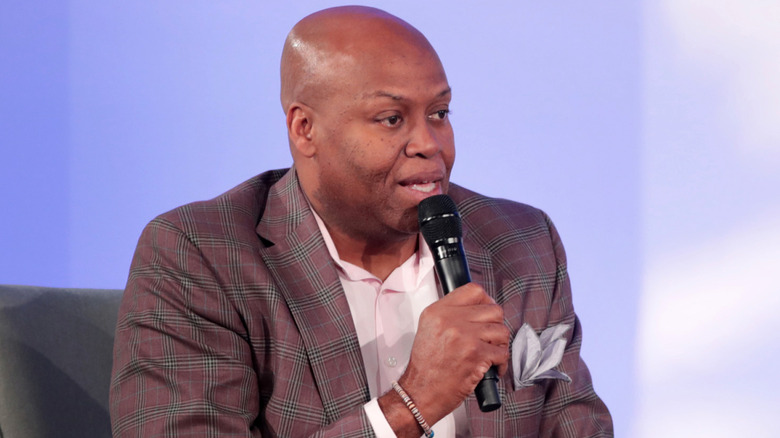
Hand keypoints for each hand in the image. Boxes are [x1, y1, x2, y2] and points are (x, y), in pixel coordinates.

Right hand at [379, 283, 509, 434]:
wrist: (419, 392)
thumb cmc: (425, 367)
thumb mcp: (429, 329)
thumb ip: (449, 315)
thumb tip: (477, 309)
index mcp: (437, 311)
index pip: (473, 290)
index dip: (486, 300)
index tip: (487, 311)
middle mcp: (450, 320)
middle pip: (492, 309)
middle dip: (496, 324)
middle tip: (491, 336)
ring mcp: (464, 336)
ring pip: (501, 330)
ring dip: (500, 343)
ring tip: (492, 352)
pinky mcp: (476, 355)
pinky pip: (502, 352)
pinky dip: (501, 362)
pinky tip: (493, 366)